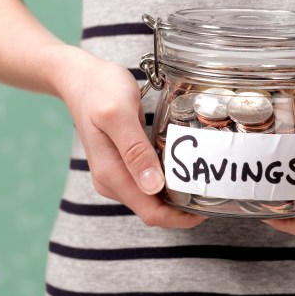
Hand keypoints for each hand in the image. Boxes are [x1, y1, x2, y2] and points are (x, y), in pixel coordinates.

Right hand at [54, 47, 205, 228]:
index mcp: (111, 175)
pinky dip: (169, 180)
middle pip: (154, 210)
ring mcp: (117, 174)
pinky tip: (186, 168)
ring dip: (178, 195)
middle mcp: (113, 181)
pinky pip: (150, 182)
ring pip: (153, 198)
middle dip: (183, 209)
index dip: (180, 217)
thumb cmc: (99, 89)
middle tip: (214, 191)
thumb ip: (135, 150)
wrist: (80, 78)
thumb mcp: (118, 113)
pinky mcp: (124, 164)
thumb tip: (153, 187)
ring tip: (205, 181)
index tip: (208, 208)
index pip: (151, 212)